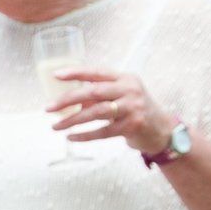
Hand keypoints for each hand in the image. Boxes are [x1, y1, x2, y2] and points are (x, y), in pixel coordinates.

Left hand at [49, 68, 177, 151]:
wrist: (161, 129)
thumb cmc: (134, 110)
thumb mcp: (120, 95)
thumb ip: (98, 94)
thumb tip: (67, 99)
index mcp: (125, 78)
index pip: (96, 72)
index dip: (76, 72)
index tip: (56, 75)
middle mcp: (130, 90)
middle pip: (93, 91)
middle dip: (68, 100)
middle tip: (49, 108)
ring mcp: (132, 107)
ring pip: (96, 112)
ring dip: (72, 120)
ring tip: (55, 126)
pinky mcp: (132, 126)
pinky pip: (102, 132)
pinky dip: (84, 135)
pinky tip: (71, 137)